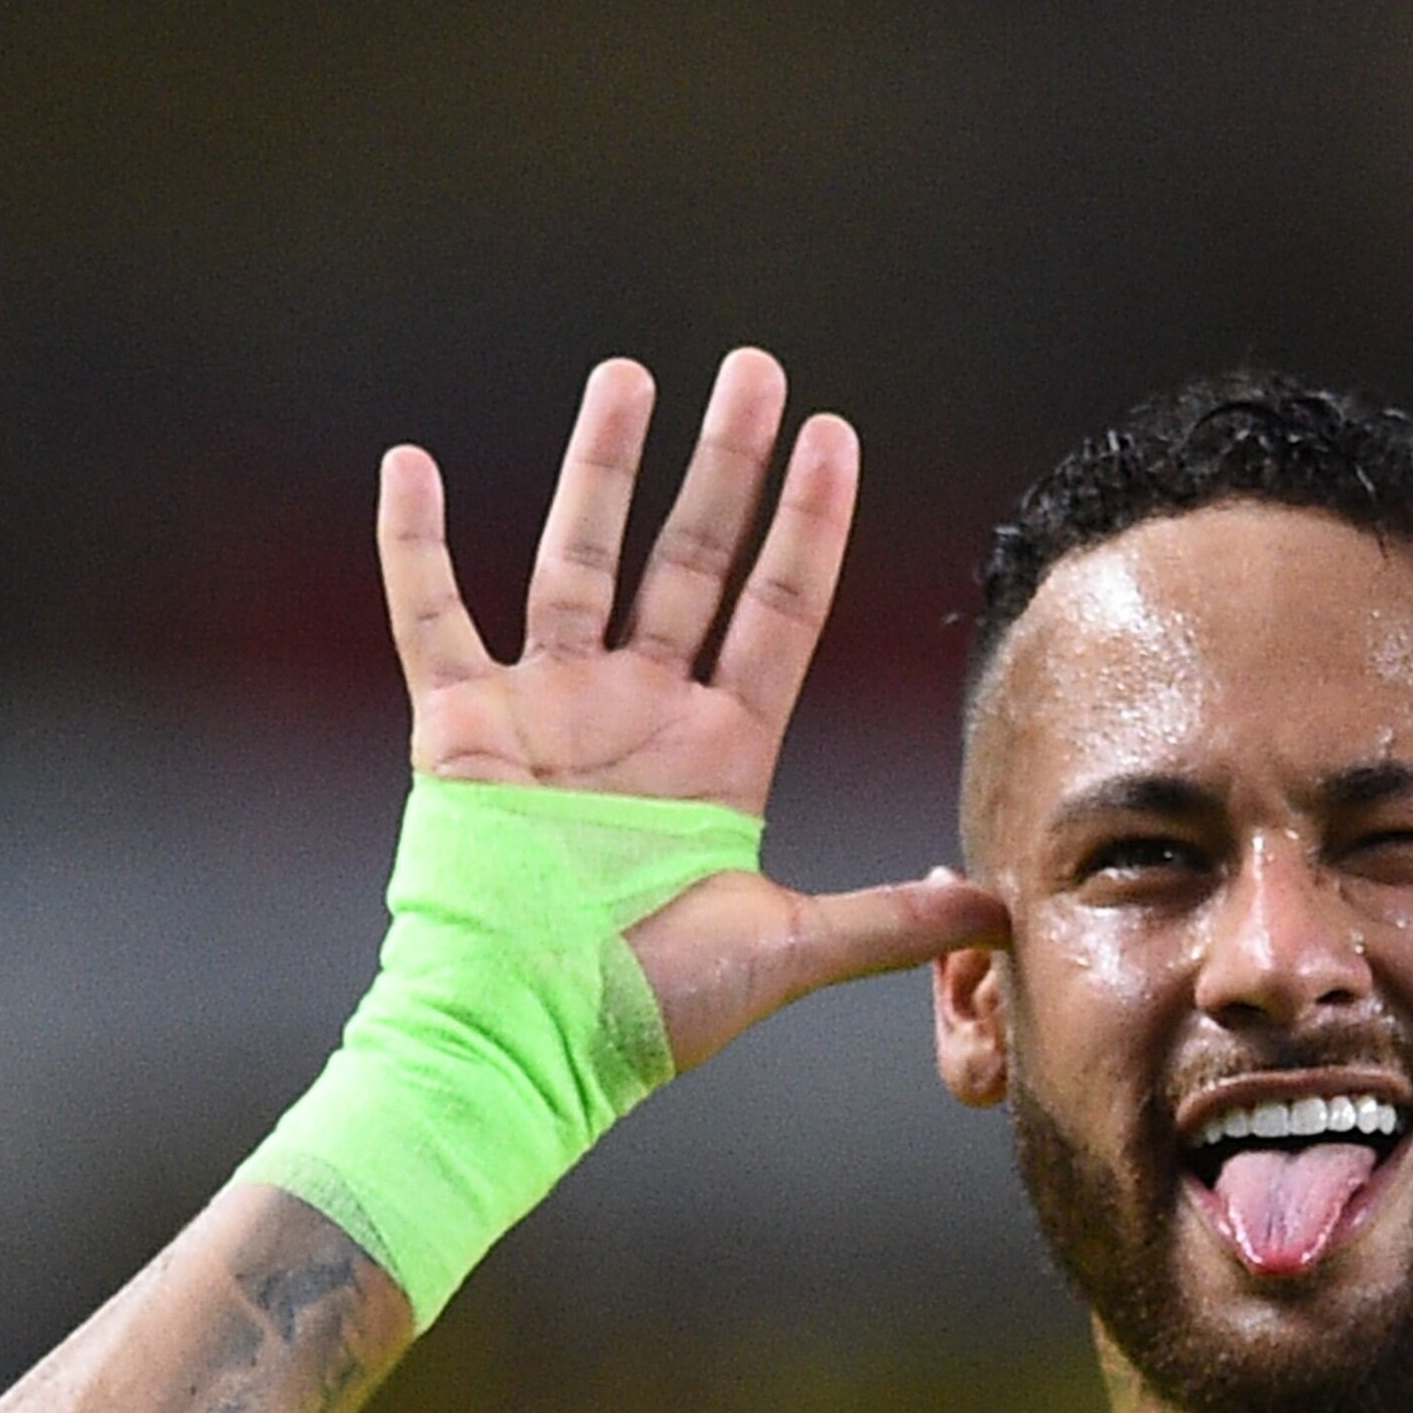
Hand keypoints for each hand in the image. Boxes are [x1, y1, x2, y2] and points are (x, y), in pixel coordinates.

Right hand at [377, 351, 999, 1068]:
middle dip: (726, 464)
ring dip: (601, 468)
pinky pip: (431, 615)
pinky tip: (408, 463)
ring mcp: (551, 710)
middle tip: (756, 369)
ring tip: (628, 376)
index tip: (837, 436)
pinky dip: (413, 544)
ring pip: (578, 559)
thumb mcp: (792, 950)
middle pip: (692, 559)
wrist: (528, 1042)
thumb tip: (1004, 911)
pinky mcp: (465, 729)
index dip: (809, 524)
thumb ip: (894, 923)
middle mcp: (640, 713)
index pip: (779, 608)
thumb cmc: (651, 1008)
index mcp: (719, 752)